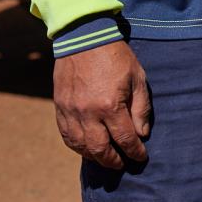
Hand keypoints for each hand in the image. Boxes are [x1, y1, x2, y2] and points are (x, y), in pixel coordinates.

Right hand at [54, 41, 150, 168]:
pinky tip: (86, 148)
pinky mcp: (60, 107)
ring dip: (94, 157)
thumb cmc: (115, 56)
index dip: (134, 151)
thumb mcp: (137, 77)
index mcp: (110, 105)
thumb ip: (140, 107)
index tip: (140, 157)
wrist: (84, 37)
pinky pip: (66, 136)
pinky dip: (77, 146)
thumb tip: (141, 133)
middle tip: (122, 164)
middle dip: (113, 161)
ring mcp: (71, 112)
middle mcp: (88, 113)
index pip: (125, 139)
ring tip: (105, 159)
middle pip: (100, 149)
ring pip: (81, 146)